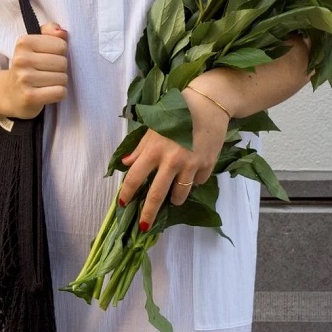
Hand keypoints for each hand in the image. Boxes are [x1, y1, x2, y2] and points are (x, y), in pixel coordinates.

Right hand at [2, 22, 68, 118]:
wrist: (10, 94)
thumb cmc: (28, 68)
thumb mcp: (35, 45)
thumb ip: (50, 32)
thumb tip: (63, 33)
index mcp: (24, 43)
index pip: (61, 45)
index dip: (60, 54)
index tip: (47, 59)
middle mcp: (22, 60)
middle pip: (63, 62)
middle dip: (60, 70)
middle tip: (46, 73)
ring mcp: (24, 79)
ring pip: (63, 78)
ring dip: (59, 83)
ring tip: (46, 83)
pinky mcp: (30, 97)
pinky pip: (60, 92)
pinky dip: (59, 94)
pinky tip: (47, 93)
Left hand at [118, 86, 230, 229]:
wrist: (209, 104)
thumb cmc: (177, 112)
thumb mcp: (153, 127)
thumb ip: (140, 148)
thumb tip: (126, 164)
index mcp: (154, 150)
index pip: (135, 177)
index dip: (127, 193)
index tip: (122, 204)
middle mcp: (171, 160)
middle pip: (157, 195)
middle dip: (148, 214)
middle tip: (144, 226)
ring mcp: (191, 164)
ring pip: (179, 195)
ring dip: (174, 198)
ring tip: (173, 196)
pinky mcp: (207, 165)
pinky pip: (197, 182)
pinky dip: (193, 180)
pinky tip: (193, 170)